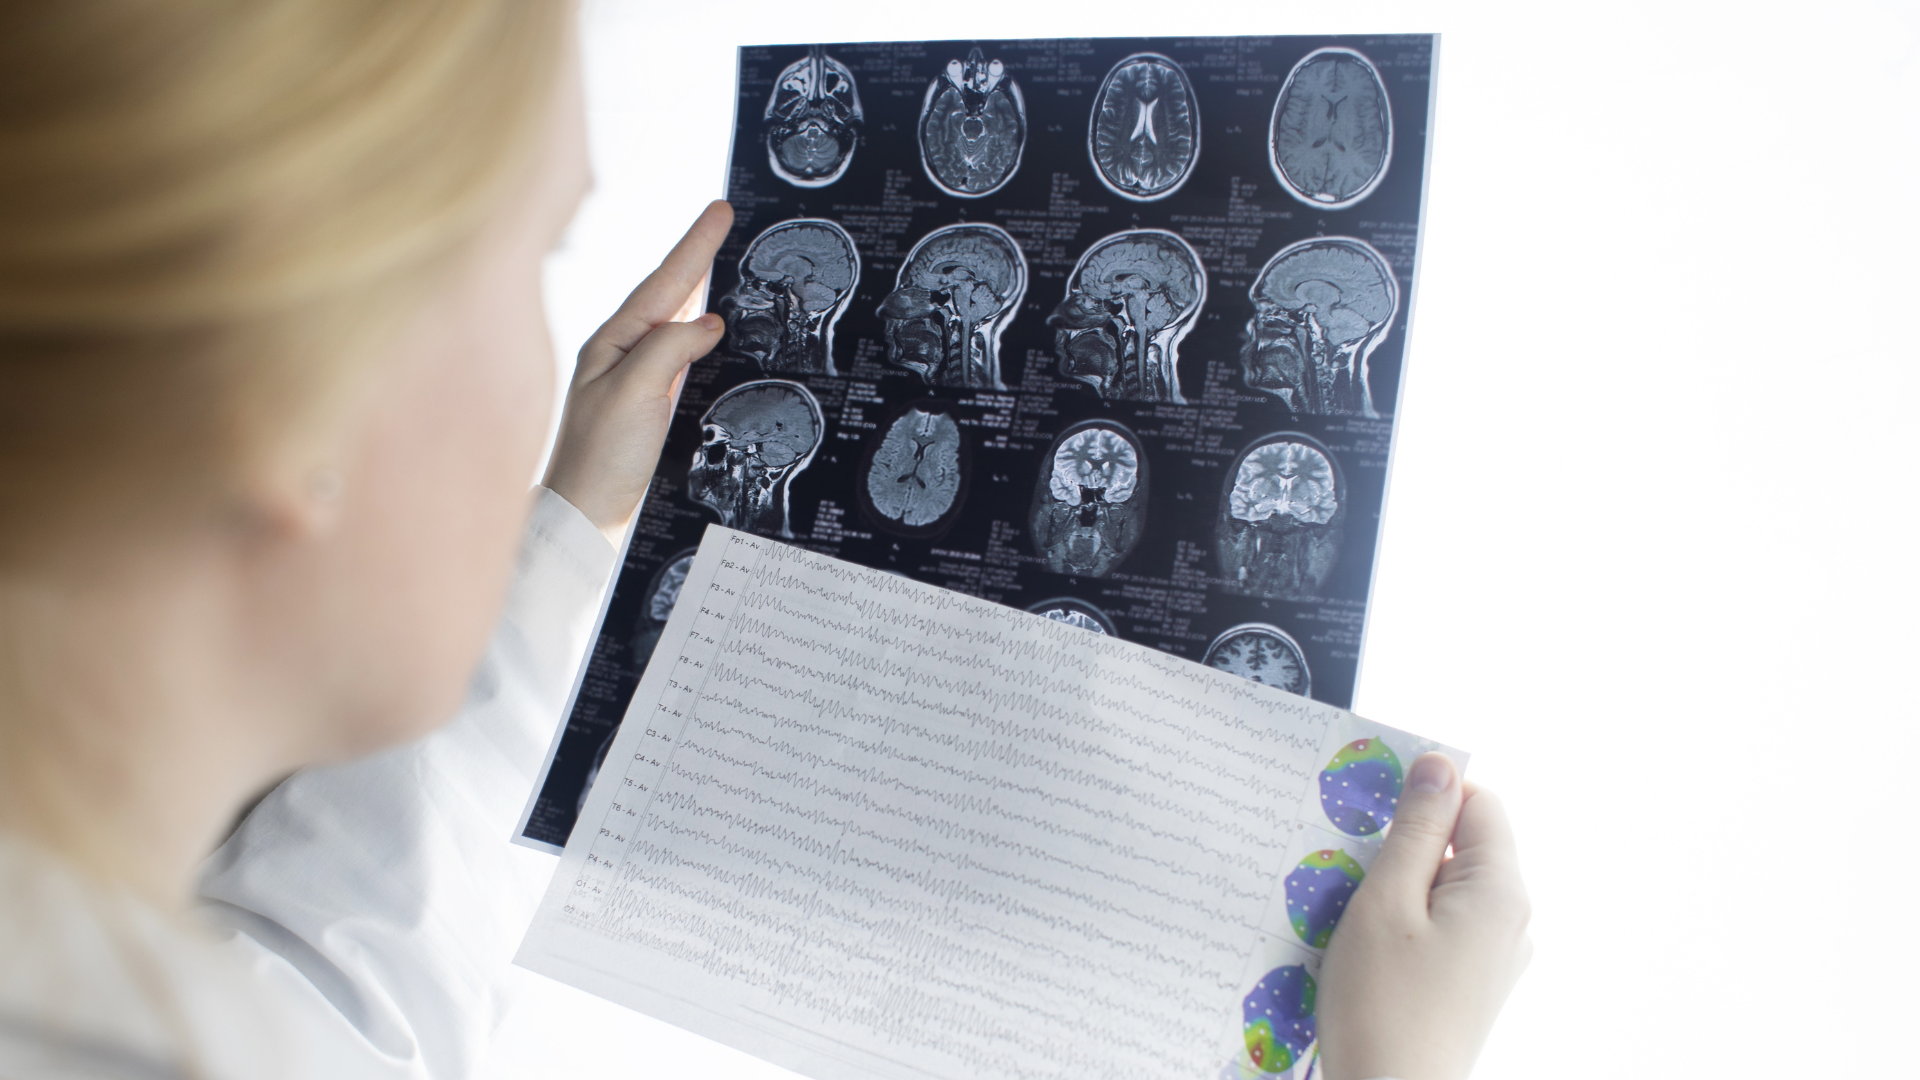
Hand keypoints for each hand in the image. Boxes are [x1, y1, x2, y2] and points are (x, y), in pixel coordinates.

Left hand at [544, 200, 733, 541]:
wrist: (584, 520)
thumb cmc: (599, 461)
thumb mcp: (634, 396)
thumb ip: (669, 349)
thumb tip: (707, 322)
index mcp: (613, 343)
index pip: (663, 283)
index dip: (695, 246)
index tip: (721, 210)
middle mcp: (622, 355)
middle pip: (667, 292)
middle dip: (697, 255)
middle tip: (723, 218)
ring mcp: (636, 380)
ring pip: (675, 321)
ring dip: (699, 288)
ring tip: (721, 257)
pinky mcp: (651, 407)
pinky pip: (682, 354)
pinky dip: (701, 332)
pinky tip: (711, 330)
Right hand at [1318, 753, 1531, 1079]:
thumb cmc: (1383, 1006)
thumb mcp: (1387, 899)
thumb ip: (1416, 829)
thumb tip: (1440, 766)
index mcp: (1500, 891)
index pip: (1479, 803)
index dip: (1427, 795)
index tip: (1374, 811)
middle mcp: (1511, 921)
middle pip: (1461, 846)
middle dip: (1404, 845)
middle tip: (1350, 866)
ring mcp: (1494, 955)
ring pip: (1443, 888)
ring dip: (1396, 887)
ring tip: (1350, 914)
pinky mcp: (1470, 982)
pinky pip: (1439, 926)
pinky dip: (1401, 922)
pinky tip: (1363, 948)